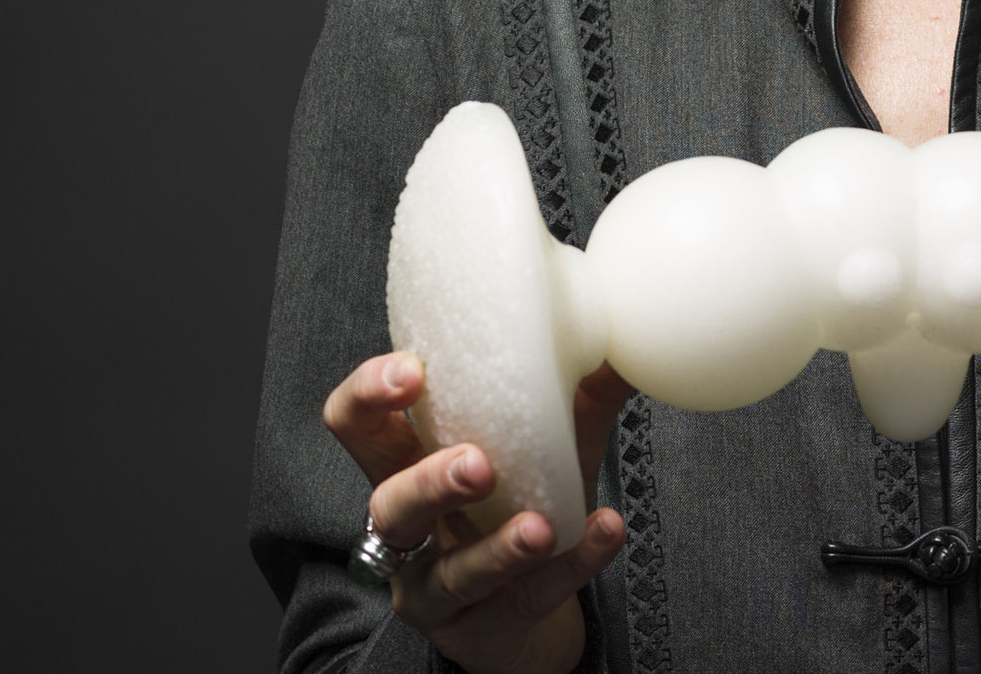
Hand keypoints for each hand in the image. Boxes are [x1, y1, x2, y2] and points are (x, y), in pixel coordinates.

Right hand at [323, 352, 633, 673]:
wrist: (532, 620)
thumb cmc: (522, 510)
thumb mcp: (546, 451)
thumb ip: (577, 402)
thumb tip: (622, 348)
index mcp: (408, 466)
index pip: (358, 426)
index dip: (368, 397)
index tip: (411, 372)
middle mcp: (408, 530)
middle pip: (390, 503)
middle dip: (430, 482)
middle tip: (478, 465)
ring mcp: (436, 588)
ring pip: (450, 574)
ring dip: (497, 548)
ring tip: (541, 528)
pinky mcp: (480, 631)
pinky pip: (525, 600)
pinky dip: (571, 568)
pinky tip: (604, 533)